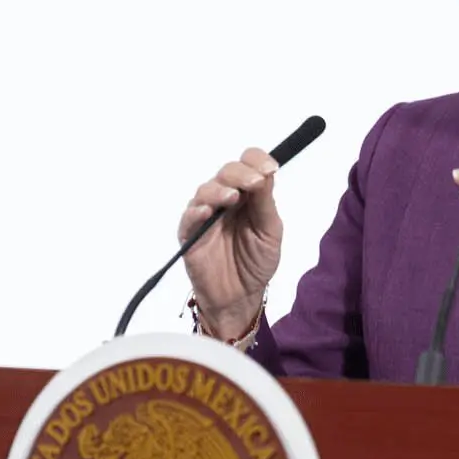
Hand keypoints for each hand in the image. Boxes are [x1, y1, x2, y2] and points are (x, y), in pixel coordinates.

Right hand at [179, 148, 281, 339]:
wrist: (241, 297)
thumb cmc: (257, 262)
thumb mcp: (270, 231)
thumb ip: (265, 203)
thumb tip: (267, 171)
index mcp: (248, 195)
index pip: (247, 165)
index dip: (257, 161)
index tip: (270, 168)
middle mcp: (225, 199)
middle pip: (226, 173)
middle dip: (241, 174)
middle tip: (255, 182)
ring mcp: (205, 215)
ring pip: (206, 190)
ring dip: (219, 190)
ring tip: (232, 197)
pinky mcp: (190, 234)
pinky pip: (188, 218)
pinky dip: (196, 211)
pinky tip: (207, 212)